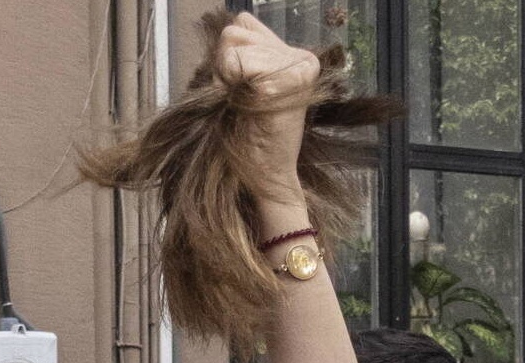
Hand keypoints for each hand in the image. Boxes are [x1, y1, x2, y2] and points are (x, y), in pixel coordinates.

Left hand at [214, 12, 321, 184]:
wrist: (265, 175)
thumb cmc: (247, 139)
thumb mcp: (240, 87)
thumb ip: (240, 55)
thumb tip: (227, 31)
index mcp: (289, 54)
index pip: (242, 24)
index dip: (227, 57)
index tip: (236, 90)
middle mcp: (300, 55)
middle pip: (234, 30)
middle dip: (224, 65)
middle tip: (238, 99)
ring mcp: (301, 64)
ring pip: (233, 41)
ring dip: (227, 75)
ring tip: (243, 103)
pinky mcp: (296, 76)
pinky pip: (239, 62)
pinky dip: (234, 85)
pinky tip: (250, 107)